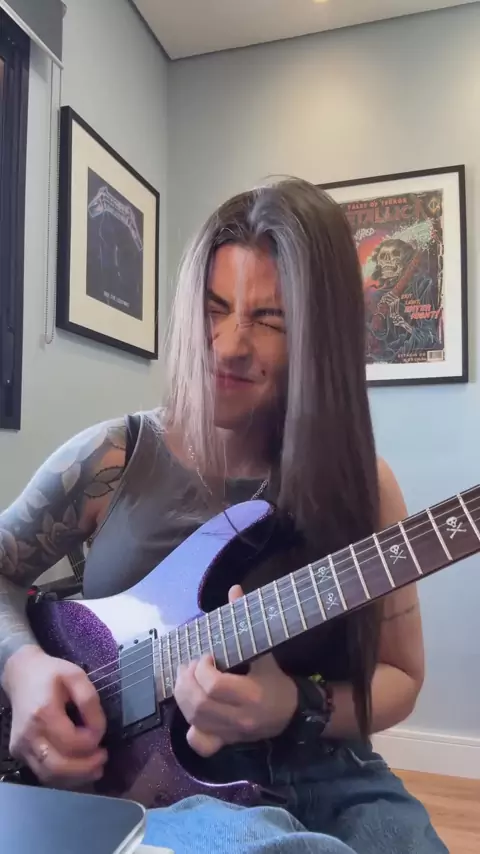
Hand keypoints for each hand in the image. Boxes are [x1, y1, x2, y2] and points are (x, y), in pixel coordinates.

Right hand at [3, 645, 106, 786]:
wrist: (21, 675)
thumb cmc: (51, 673)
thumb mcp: (76, 676)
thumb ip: (89, 701)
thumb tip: (99, 730)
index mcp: (43, 713)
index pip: (71, 741)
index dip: (91, 741)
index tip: (102, 732)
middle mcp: (28, 735)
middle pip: (58, 766)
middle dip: (85, 768)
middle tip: (104, 758)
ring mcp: (21, 747)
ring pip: (49, 776)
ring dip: (76, 778)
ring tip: (96, 768)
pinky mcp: (19, 753)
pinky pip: (42, 773)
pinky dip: (63, 777)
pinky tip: (79, 769)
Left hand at [174, 586, 297, 757]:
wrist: (292, 713)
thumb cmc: (275, 679)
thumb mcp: (264, 650)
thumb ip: (245, 619)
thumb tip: (234, 589)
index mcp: (251, 694)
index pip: (214, 685)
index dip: (202, 668)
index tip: (206, 656)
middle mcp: (239, 717)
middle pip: (199, 704)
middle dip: (187, 681)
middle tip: (189, 666)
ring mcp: (231, 733)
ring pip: (194, 720)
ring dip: (183, 696)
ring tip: (185, 679)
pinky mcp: (225, 742)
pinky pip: (200, 743)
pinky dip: (189, 728)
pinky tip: (192, 709)